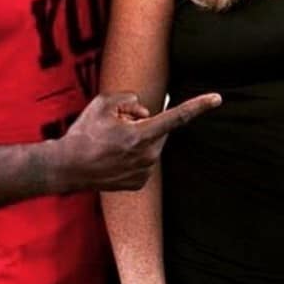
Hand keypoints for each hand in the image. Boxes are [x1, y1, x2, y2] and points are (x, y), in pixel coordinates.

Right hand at [56, 91, 220, 191]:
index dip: (198, 106)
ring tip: (110, 145)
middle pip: (158, 129)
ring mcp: (144, 173)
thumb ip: (130, 99)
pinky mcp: (139, 184)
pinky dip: (133, 155)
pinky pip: (145, 160)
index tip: (217, 98)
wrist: (66, 168)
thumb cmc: (84, 133)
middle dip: (144, 123)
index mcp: (140, 135)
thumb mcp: (103, 103)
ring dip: (138, 139)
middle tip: (116, 126)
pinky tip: (113, 158)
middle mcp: (147, 156)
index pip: (176, 117)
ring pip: (151, 145)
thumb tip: (145, 112)